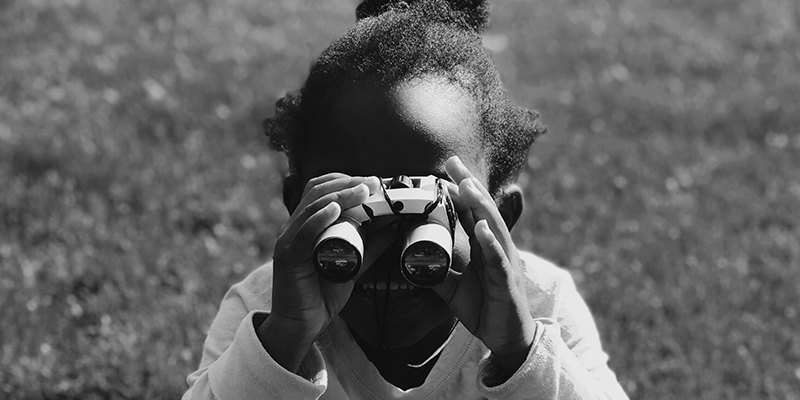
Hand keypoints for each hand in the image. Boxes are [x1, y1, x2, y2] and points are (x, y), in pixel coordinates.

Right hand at [257, 173, 380, 371]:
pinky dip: (320, 218)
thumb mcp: (354, 264)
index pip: (322, 189)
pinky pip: (303, 233)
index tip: (375, 182)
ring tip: (364, 190)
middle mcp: (294, 227)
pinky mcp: (288, 257)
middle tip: (374, 182)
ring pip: (312, 206)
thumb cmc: (322, 295)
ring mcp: (288, 240)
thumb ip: (370, 246)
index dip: (347, 180)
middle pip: (317, 190)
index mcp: (307, 224)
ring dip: (340, 194)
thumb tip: (395, 227)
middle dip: (348, 182)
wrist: (301, 327)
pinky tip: (336, 209)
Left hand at [433, 156, 535, 377]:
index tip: (445, 170)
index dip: (460, 190)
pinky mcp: (507, 282)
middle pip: (483, 211)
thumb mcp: (452, 287)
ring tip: (467, 185)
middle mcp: (496, 248)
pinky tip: (482, 228)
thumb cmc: (484, 308)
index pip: (472, 212)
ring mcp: (504, 263)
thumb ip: (436, 271)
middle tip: (453, 162)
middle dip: (469, 185)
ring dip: (480, 205)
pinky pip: (498, 259)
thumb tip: (410, 259)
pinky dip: (490, 242)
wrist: (506, 339)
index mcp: (484, 247)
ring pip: (493, 228)